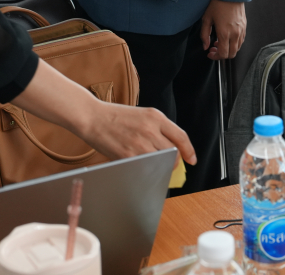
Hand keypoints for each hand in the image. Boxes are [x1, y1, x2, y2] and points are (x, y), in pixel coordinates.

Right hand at [79, 102, 196, 165]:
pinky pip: (144, 168)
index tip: (191, 159)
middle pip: (172, 153)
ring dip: (159, 167)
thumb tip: (170, 149)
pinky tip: (139, 167)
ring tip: (151, 164)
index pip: (181, 137)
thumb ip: (157, 129)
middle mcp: (150, 129)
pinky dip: (145, 170)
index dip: (189, 151)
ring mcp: (140, 143)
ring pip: (160, 162)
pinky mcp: (128, 155)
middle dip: (172, 161)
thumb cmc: (115, 117)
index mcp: (155, 116)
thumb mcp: (141, 115)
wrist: (92, 117)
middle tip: (167, 164)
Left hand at [200, 0, 246, 59]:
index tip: (209, 53)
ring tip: (219, 43)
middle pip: (232, 54)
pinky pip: (241, 41)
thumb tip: (205, 47)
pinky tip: (227, 38)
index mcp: (224, 33)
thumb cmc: (217, 4)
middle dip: (222, 55)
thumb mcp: (206, 19)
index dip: (215, 57)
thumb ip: (204, 35)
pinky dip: (234, 44)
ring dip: (228, 49)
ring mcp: (241, 30)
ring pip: (237, 48)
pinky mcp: (244, 27)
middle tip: (214, 49)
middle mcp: (235, 34)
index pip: (223, 54)